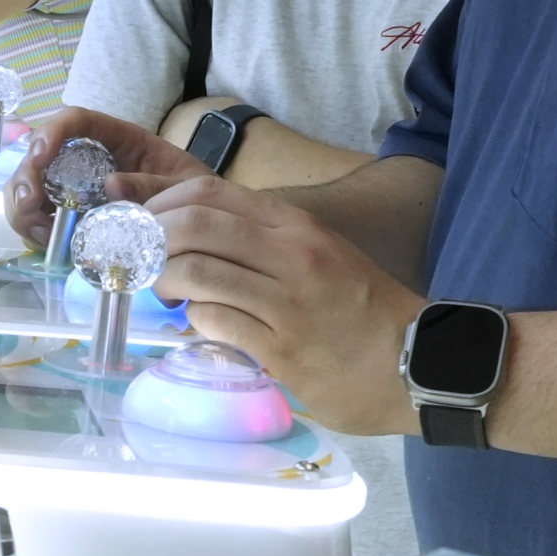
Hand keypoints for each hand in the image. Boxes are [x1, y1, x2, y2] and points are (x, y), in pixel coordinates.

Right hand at [2, 105, 210, 245]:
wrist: (205, 226)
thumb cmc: (197, 196)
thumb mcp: (185, 186)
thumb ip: (154, 184)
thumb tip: (111, 186)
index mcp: (118, 140)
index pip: (76, 120)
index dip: (52, 132)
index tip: (41, 156)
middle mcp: (90, 160)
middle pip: (41, 155)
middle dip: (26, 177)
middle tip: (29, 205)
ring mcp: (77, 189)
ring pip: (32, 187)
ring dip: (23, 208)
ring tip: (40, 232)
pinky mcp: (74, 218)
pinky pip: (40, 219)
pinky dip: (34, 230)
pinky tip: (48, 243)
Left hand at [145, 177, 429, 436]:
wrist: (419, 363)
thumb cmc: (362, 309)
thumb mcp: (319, 254)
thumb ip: (263, 241)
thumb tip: (196, 236)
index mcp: (297, 226)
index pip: (211, 193)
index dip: (162, 204)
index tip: (140, 223)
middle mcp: (291, 255)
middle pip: (195, 226)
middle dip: (151, 240)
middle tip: (137, 260)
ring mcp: (286, 302)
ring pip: (197, 273)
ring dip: (164, 282)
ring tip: (162, 293)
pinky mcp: (283, 350)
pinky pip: (216, 323)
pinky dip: (195, 321)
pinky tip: (200, 326)